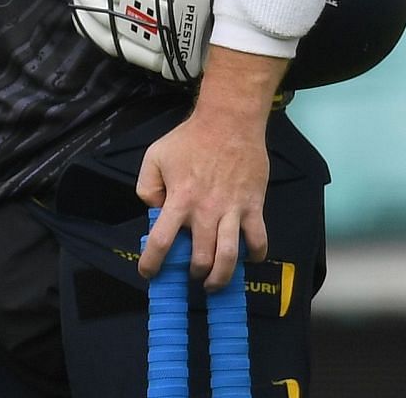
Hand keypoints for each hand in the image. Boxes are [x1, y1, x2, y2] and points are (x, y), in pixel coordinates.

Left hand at [135, 109, 268, 289]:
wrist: (229, 122)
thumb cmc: (189, 139)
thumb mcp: (154, 157)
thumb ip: (147, 186)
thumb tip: (154, 210)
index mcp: (178, 200)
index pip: (161, 241)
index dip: (152, 263)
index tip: (149, 273)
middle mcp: (205, 211)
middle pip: (200, 258)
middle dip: (193, 273)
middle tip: (191, 274)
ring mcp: (232, 211)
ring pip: (229, 257)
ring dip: (220, 277)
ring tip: (214, 282)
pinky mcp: (254, 207)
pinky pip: (259, 240)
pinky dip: (255, 255)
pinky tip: (249, 258)